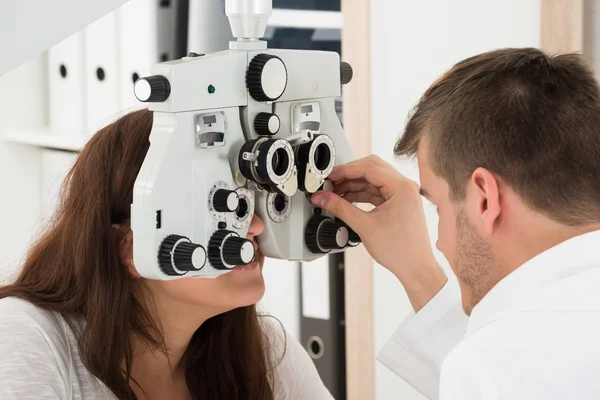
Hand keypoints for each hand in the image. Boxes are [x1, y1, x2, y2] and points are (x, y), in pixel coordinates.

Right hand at [311, 155, 446, 310]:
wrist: (415, 268)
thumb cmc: (401, 251)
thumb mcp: (364, 226)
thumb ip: (340, 208)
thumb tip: (323, 197)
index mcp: (402, 187)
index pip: (369, 168)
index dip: (345, 170)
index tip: (330, 175)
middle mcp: (405, 187)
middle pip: (371, 169)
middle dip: (349, 175)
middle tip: (331, 182)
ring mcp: (402, 195)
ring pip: (373, 180)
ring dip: (353, 185)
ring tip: (335, 193)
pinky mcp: (398, 203)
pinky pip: (376, 191)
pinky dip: (361, 194)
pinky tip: (347, 200)